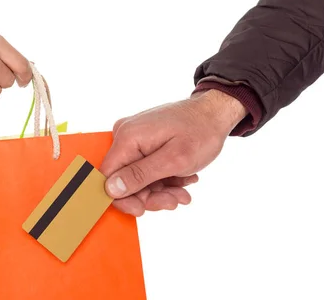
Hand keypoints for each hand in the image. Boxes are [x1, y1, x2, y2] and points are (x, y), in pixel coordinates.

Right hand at [101, 89, 247, 215]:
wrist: (215, 113)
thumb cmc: (201, 131)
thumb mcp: (174, 160)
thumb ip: (140, 175)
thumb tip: (110, 189)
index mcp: (128, 138)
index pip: (108, 176)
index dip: (122, 198)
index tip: (143, 210)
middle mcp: (125, 136)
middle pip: (124, 179)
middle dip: (149, 195)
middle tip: (174, 201)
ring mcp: (134, 138)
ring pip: (137, 177)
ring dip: (160, 190)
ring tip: (183, 193)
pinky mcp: (143, 142)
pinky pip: (145, 168)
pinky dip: (163, 179)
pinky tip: (182, 180)